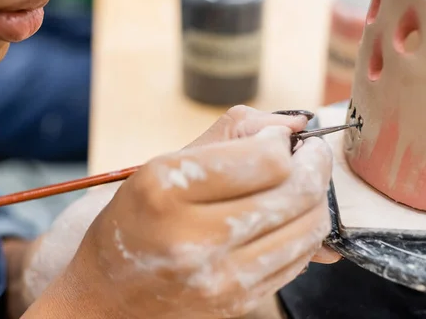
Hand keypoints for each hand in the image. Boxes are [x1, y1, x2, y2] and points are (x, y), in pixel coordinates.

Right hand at [60, 106, 336, 317]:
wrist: (108, 294)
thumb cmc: (136, 219)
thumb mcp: (165, 163)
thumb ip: (233, 132)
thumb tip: (296, 123)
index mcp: (167, 189)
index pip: (267, 160)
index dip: (283, 141)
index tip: (279, 138)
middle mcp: (193, 238)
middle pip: (296, 193)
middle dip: (315, 164)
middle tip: (310, 153)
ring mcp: (219, 278)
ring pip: (308, 229)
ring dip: (316, 198)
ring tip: (302, 184)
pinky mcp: (239, 302)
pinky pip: (300, 260)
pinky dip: (304, 232)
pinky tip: (288, 218)